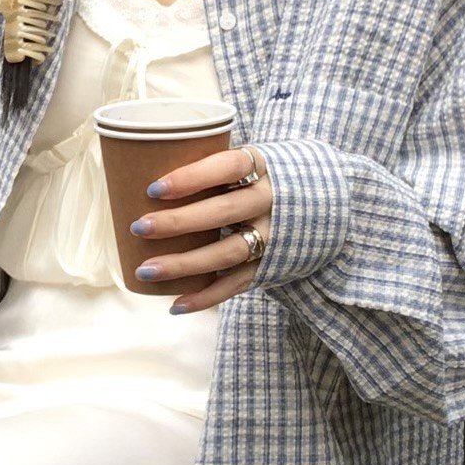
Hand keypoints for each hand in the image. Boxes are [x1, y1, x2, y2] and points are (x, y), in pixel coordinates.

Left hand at [127, 143, 273, 312]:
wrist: (326, 201)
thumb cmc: (265, 176)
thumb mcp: (252, 159)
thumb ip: (214, 165)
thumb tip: (141, 168)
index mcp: (264, 166)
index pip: (227, 167)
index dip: (192, 177)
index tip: (154, 188)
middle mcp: (271, 202)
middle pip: (222, 213)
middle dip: (178, 222)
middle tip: (139, 227)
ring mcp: (274, 236)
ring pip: (226, 253)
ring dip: (184, 265)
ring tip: (145, 271)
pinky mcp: (271, 265)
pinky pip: (237, 285)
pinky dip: (206, 297)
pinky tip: (175, 305)